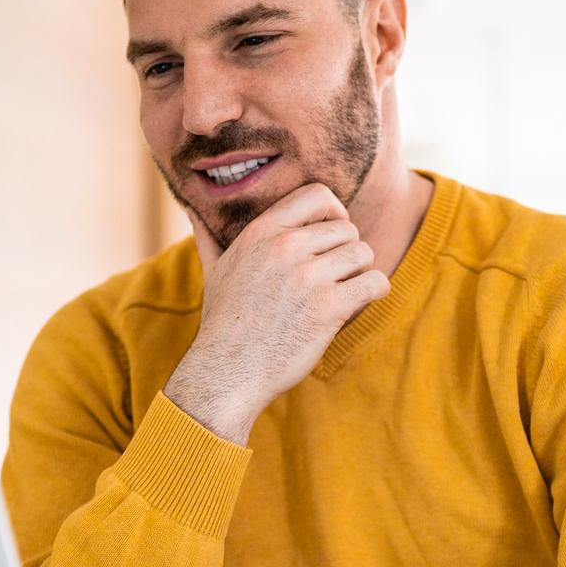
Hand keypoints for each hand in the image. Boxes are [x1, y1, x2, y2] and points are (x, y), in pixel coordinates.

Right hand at [164, 183, 389, 443]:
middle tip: (334, 277)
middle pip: (347, 228)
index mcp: (261, 232)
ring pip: (363, 253)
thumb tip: (190, 208)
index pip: (318, 194)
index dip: (335, 211)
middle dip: (346, 252)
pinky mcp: (328, 308)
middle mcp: (285, 248)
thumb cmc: (223, 324)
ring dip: (360, 273)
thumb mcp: (214, 271)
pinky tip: (358, 303)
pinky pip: (375, 283)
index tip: (333, 234)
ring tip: (343, 292)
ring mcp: (308, 277)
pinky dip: (374, 292)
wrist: (227, 372)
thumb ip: (208, 237)